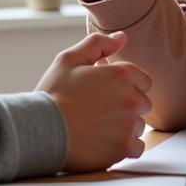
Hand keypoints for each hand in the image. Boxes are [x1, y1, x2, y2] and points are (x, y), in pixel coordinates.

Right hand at [36, 31, 151, 171]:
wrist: (41, 130)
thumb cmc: (54, 92)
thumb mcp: (69, 58)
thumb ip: (98, 44)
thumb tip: (122, 37)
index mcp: (122, 75)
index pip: (143, 80)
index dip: (126, 84)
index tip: (108, 90)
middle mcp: (131, 100)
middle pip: (143, 103)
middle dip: (127, 104)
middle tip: (101, 107)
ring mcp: (129, 126)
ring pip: (139, 125)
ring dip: (125, 125)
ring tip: (99, 125)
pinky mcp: (123, 149)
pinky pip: (137, 147)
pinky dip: (125, 145)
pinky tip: (105, 140)